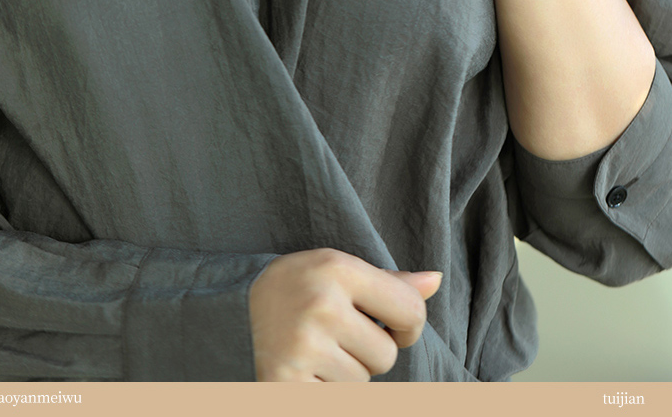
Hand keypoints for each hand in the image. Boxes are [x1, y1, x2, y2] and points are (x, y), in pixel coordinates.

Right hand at [249, 248, 441, 381]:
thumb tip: (436, 281)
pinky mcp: (285, 382)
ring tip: (320, 351)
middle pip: (387, 356)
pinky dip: (327, 392)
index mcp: (337, 269)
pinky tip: (308, 371)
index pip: (411, 311)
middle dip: (371, 353)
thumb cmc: (303, 287)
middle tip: (338, 336)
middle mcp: (320, 305)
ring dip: (348, 376)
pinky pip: (338, 401)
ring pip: (362, 384)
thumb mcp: (342, 271)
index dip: (409, 324)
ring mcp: (302, 346)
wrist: (235, 306)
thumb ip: (390, 283)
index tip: (391, 323)